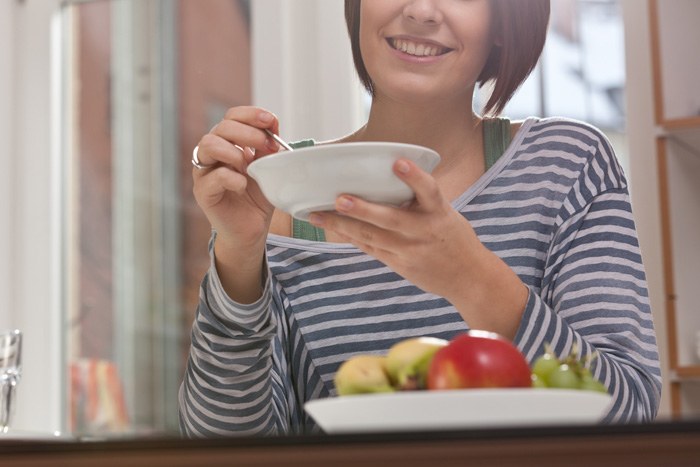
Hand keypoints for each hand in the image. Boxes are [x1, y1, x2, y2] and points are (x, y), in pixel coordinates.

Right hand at [192, 106, 281, 248]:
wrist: (251, 229)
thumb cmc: (257, 197)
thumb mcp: (268, 168)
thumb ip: (268, 147)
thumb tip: (272, 124)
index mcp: (228, 142)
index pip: (232, 116)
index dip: (251, 115)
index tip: (271, 122)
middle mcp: (212, 153)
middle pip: (221, 127)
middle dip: (248, 133)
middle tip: (267, 146)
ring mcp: (204, 171)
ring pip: (209, 144)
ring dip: (234, 152)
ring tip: (250, 167)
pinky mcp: (202, 192)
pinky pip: (213, 176)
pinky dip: (232, 178)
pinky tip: (243, 185)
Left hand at [308, 159, 527, 337]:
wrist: (468, 278)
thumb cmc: (454, 238)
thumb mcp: (446, 213)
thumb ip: (421, 199)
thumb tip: (389, 174)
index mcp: (439, 213)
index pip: (428, 190)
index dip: (413, 177)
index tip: (398, 162)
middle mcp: (423, 231)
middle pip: (390, 219)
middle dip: (362, 210)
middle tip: (339, 199)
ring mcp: (409, 251)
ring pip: (372, 237)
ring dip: (343, 226)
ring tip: (317, 216)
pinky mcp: (399, 265)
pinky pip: (371, 249)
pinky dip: (351, 237)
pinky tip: (332, 228)